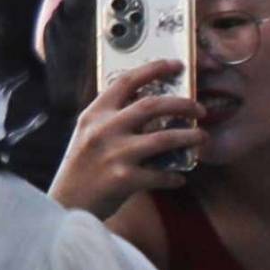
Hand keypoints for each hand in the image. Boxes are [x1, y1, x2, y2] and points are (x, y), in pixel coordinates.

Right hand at [50, 62, 199, 218]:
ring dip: (190, 137)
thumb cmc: (81, 169)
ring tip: (202, 137)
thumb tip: (149, 108)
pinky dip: (174, 176)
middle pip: (152, 105)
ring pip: (164, 138)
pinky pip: (162, 174)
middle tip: (200, 108)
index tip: (175, 65)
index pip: (125, 82)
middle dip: (183, 104)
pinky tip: (179, 177)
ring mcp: (114, 154)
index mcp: (94, 114)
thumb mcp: (88, 135)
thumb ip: (112, 120)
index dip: (153, 69)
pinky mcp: (124, 179)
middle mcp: (104, 130)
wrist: (66, 204)